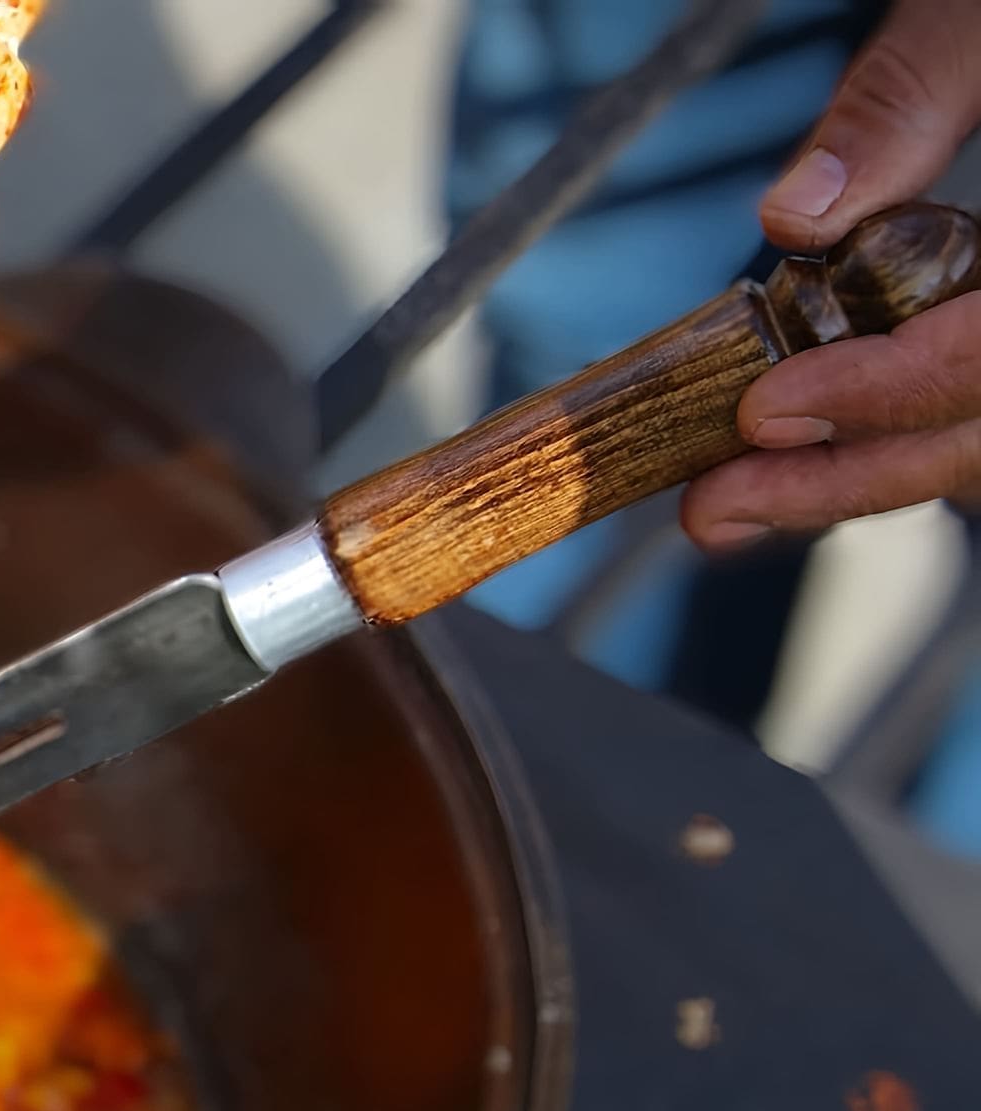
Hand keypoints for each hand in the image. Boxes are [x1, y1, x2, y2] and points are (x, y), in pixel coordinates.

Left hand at [681, 0, 980, 551]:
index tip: (767, 409)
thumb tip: (797, 213)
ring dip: (857, 480)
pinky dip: (883, 444)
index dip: (890, 392)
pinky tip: (788, 462)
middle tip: (710, 507)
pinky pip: (973, 416)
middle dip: (849, 477)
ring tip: (728, 504)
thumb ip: (903, 98)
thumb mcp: (972, 16)